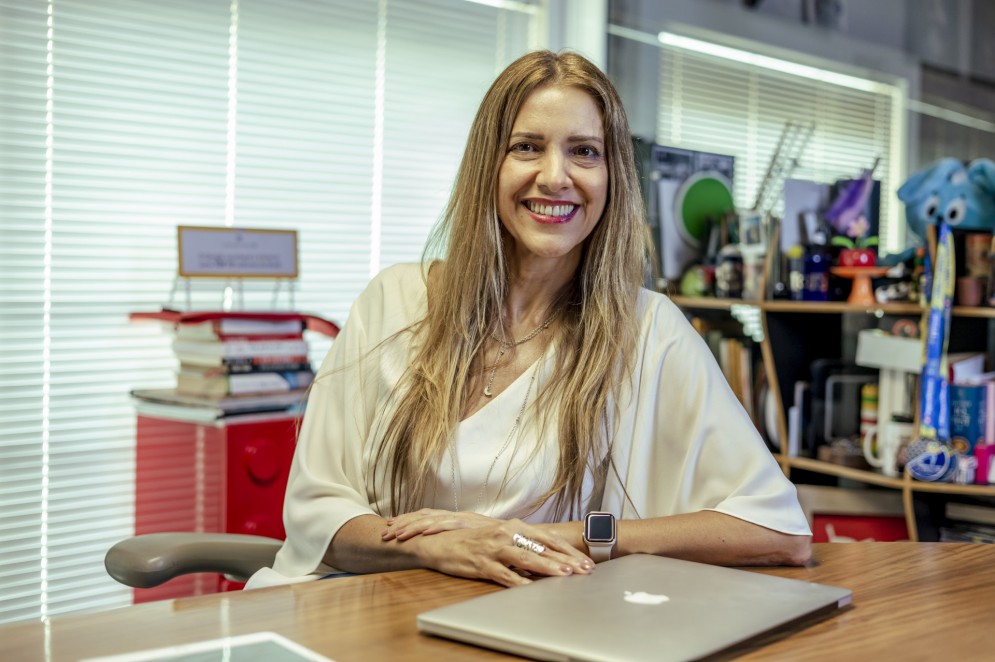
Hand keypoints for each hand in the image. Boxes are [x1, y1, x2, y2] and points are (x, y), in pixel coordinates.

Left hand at [382, 508, 496, 540]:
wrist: (521, 535)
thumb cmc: (500, 541)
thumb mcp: (475, 541)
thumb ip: (460, 542)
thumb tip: (445, 549)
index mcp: (455, 519)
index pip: (426, 516)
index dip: (408, 520)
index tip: (390, 525)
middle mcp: (456, 516)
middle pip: (424, 515)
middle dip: (403, 523)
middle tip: (385, 532)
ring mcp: (462, 518)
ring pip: (432, 518)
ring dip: (413, 526)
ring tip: (397, 533)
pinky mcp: (470, 523)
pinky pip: (449, 523)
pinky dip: (435, 526)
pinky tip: (423, 531)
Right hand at [410, 518, 593, 587]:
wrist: (441, 542)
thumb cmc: (474, 541)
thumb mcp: (501, 539)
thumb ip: (523, 546)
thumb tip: (548, 558)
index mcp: (514, 527)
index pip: (547, 538)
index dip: (568, 550)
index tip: (584, 560)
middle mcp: (506, 534)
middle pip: (542, 548)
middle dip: (566, 559)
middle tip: (584, 570)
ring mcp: (494, 549)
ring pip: (526, 559)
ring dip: (546, 567)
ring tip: (564, 574)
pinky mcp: (482, 564)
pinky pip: (504, 574)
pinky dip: (518, 582)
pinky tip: (531, 588)